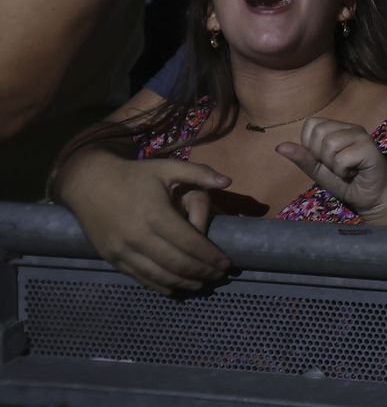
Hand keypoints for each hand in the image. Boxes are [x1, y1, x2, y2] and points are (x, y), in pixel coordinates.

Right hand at [54, 148, 231, 295]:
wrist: (88, 183)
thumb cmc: (134, 175)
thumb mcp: (167, 167)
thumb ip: (199, 173)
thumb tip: (228, 181)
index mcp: (156, 215)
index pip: (191, 243)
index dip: (210, 256)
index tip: (226, 264)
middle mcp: (139, 236)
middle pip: (177, 263)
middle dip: (202, 272)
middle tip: (219, 276)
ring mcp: (123, 250)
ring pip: (159, 275)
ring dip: (183, 283)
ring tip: (202, 285)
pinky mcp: (111, 258)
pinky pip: (139, 277)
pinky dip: (159, 286)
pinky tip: (174, 288)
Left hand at [277, 117, 386, 223]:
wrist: (370, 199)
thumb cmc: (346, 183)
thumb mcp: (318, 171)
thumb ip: (302, 158)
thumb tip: (278, 147)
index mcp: (337, 128)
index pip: (311, 124)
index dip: (310, 145)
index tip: (324, 160)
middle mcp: (350, 127)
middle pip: (319, 132)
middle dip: (321, 156)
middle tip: (336, 166)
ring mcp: (361, 135)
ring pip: (330, 144)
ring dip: (333, 165)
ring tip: (346, 170)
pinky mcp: (370, 148)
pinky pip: (342, 158)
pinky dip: (343, 171)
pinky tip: (354, 173)